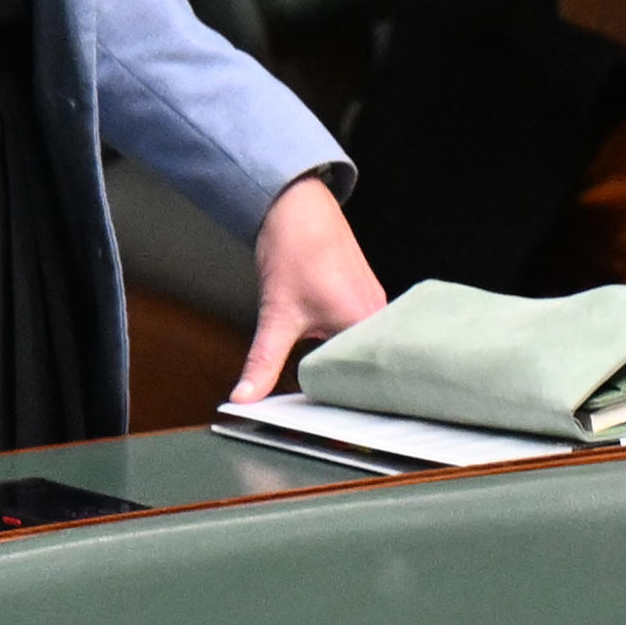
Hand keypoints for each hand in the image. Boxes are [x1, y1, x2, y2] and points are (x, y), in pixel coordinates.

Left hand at [229, 175, 387, 404]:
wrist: (296, 204)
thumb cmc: (294, 248)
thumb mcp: (276, 315)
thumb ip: (262, 362)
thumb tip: (244, 397)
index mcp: (366, 322)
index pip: (365, 379)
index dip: (347, 401)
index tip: (332, 420)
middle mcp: (381, 315)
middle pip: (368, 367)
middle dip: (348, 387)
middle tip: (330, 411)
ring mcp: (377, 305)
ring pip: (364, 349)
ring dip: (346, 364)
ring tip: (330, 387)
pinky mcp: (366, 296)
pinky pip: (362, 332)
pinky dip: (346, 346)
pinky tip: (331, 355)